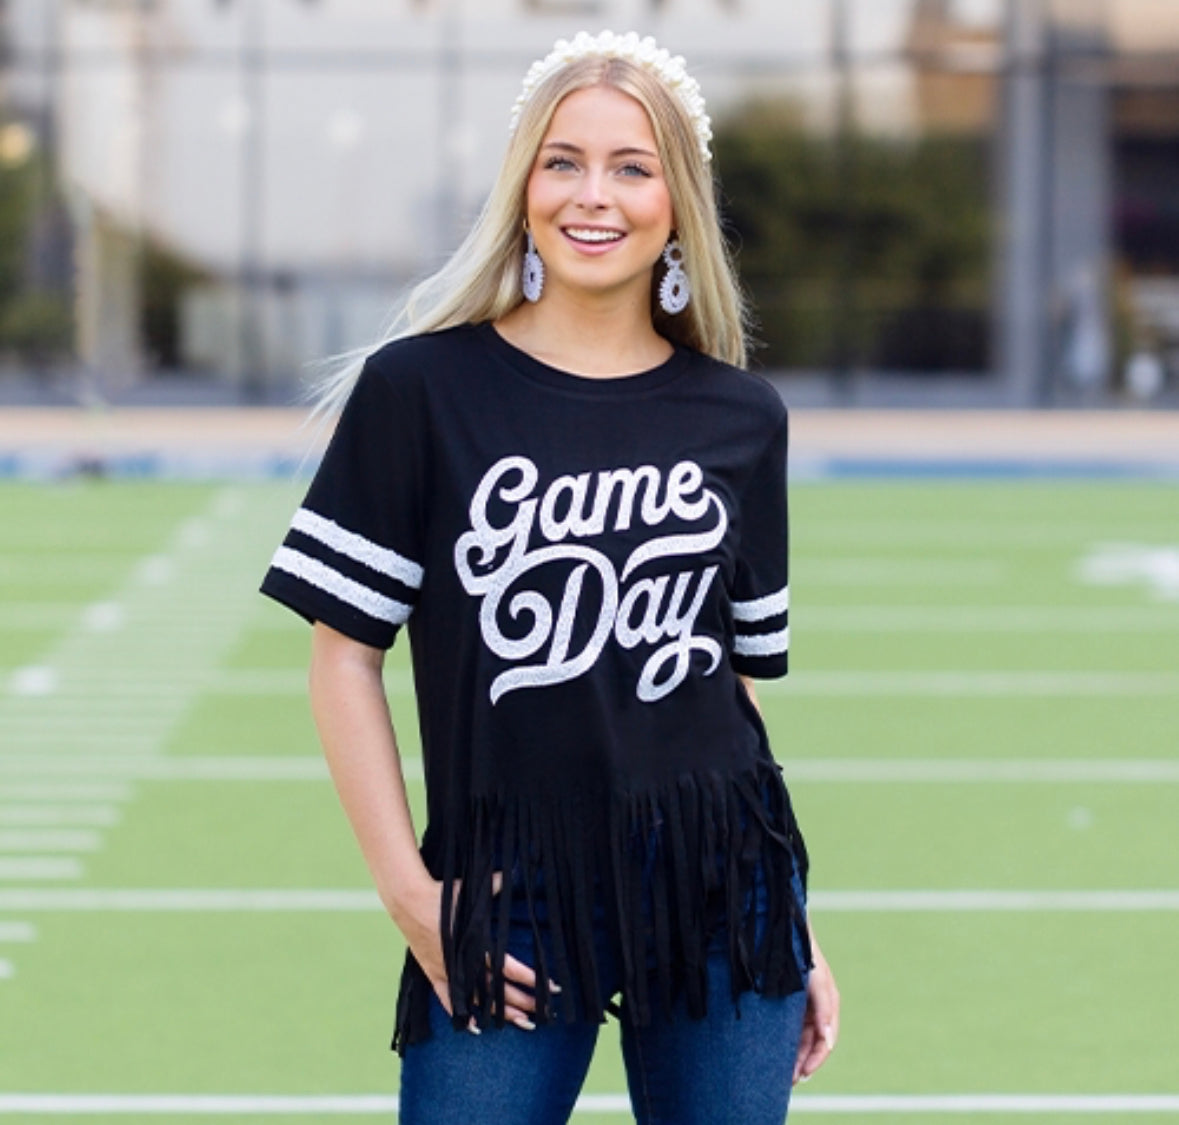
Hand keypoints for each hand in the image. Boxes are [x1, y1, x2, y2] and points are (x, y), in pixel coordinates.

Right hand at [390, 872, 542, 1031]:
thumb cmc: (444, 894)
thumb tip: (514, 870)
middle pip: (499, 992)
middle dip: (524, 1002)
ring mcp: (448, 972)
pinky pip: (448, 1001)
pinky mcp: (434, 974)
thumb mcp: (472, 890)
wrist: (409, 901)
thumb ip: (496, 884)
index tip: (551, 987)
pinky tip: (475, 1029)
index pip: (509, 969)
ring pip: (478, 1002)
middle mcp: (464, 964)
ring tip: (523, 1023)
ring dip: (501, 1014)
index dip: (531, 980)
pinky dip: (462, 1016)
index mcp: (477, 944)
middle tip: (545, 1013)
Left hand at [793, 928, 839, 1084]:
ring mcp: (803, 1004)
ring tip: (783, 1075)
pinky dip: (787, 1044)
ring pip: (801, 1039)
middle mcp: (817, 1006)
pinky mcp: (789, 1001)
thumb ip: (824, 1008)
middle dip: (803, 1063)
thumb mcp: (816, 980)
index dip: (815, 1059)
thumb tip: (827, 1040)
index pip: (825, 1040)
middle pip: (812, 1043)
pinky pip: (791, 1029)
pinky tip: (778, 1055)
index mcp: (828, 1003)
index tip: (803, 1074)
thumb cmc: (802, 951)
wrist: (783, 928)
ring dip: (795, 1057)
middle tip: (790, 1081)